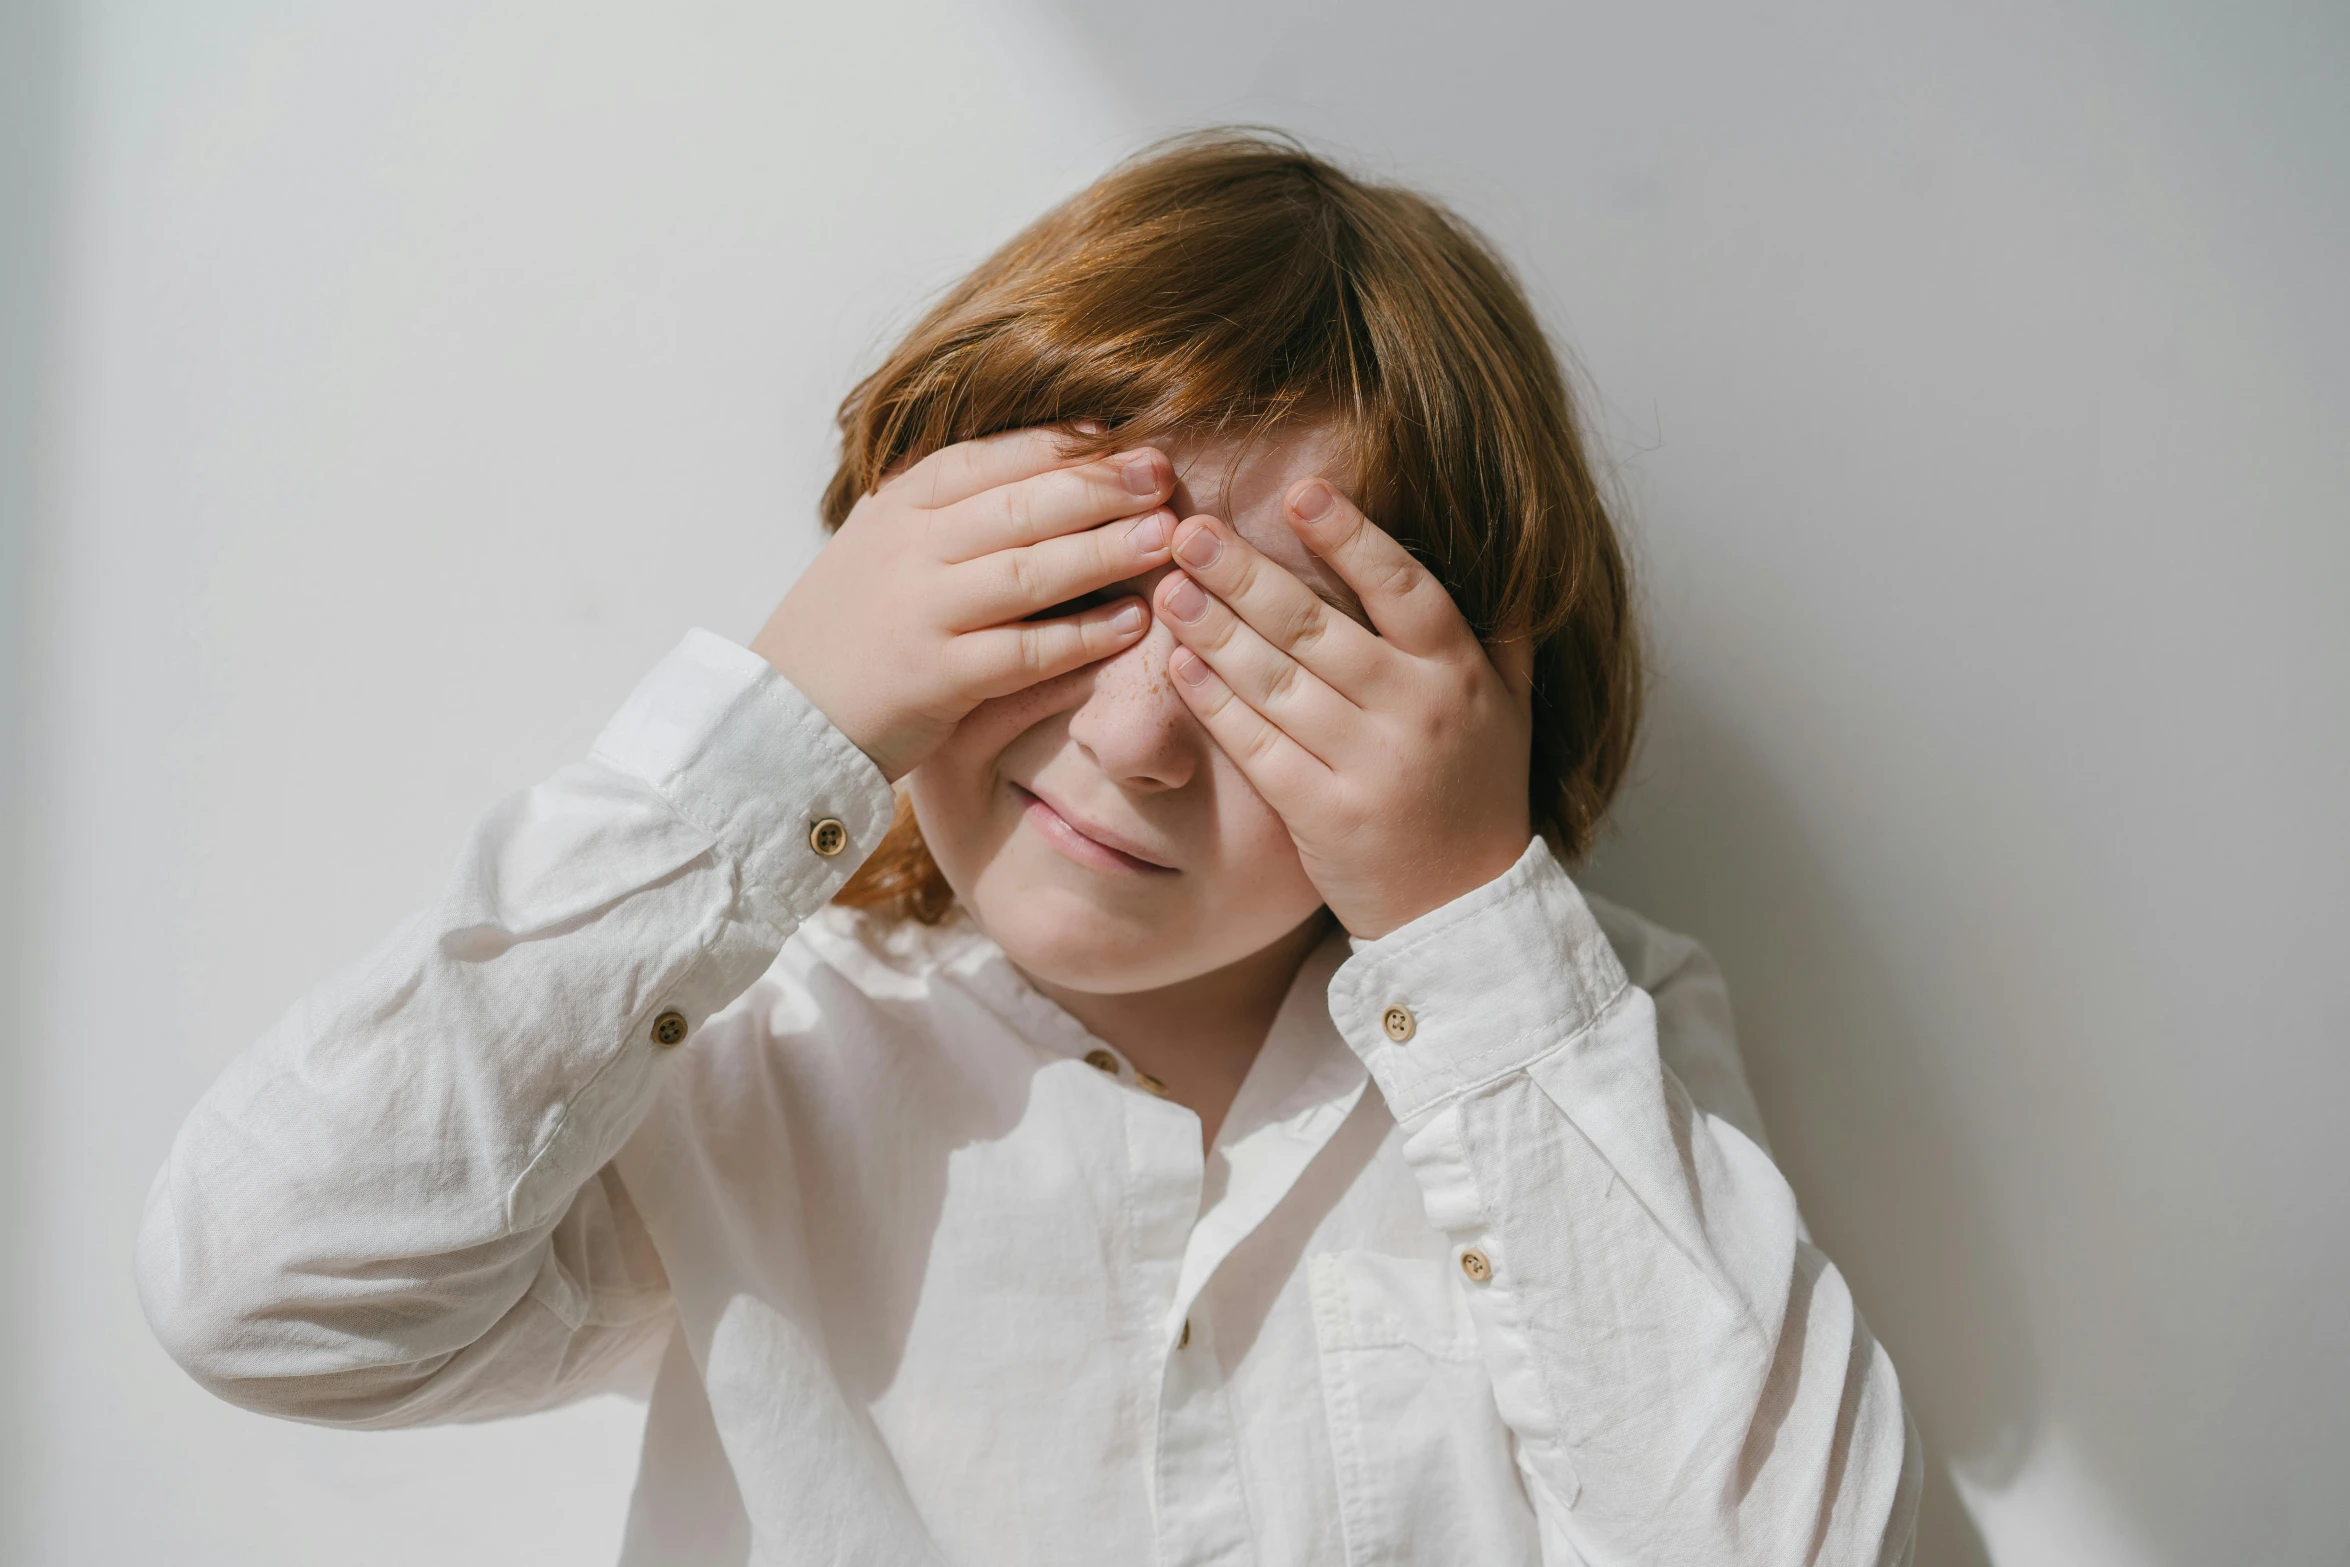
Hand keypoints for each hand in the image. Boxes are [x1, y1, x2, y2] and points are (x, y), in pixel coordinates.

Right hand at [753, 429, 1177, 781]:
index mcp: (897, 507)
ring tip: (1165, 537)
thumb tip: (1039, 469)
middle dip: (1100, 486)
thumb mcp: (881, 547)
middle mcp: (908, 550)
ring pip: (1029, 571)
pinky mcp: (936, 679)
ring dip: (1104, 551)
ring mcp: (921, 613)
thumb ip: (943, 511)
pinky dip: (1083, 637)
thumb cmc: (848, 632)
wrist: (779, 718)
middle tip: (1162, 476)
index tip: (1124, 436)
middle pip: (1021, 505)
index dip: (1062, 445)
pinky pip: (1024, 652)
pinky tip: (1132, 624)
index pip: (990, 458)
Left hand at [1153, 480, 1533, 939]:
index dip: (1352, 537)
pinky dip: (1216, 704)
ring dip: (1216, 630)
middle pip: (1318, 629)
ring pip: (1279, 683)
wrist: (1464, 914)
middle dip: (1248, 574)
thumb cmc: (1478, 796)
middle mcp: (1416, 712)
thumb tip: (1507, 555)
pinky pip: (1258, 748)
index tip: (1302, 490)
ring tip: (1171, 586)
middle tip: (1192, 529)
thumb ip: (1501, 633)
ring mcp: (1368, 767)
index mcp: (1458, 674)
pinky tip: (1180, 665)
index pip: (1403, 588)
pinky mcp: (1323, 817)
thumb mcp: (1511, 709)